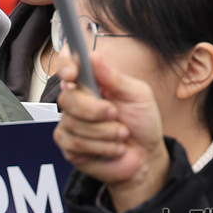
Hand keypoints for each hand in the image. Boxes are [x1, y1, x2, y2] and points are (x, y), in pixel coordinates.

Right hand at [54, 52, 170, 212]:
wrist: (146, 155)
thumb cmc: (142, 120)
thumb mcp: (137, 94)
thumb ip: (115, 78)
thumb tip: (94, 57)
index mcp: (93, 82)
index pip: (69, 68)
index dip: (66, 68)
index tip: (72, 74)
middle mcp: (78, 100)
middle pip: (67, 98)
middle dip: (94, 109)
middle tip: (115, 113)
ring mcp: (71, 123)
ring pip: (73, 124)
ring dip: (104, 132)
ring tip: (121, 134)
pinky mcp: (69, 147)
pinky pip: (75, 145)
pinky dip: (101, 147)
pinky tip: (113, 148)